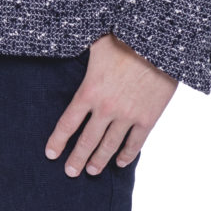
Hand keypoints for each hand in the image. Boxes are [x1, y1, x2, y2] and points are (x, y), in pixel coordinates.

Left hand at [46, 33, 177, 174]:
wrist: (159, 44)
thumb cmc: (125, 37)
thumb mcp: (94, 43)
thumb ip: (77, 51)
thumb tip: (62, 44)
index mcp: (89, 91)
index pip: (67, 124)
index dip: (58, 141)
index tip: (51, 154)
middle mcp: (106, 108)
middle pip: (86, 141)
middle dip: (76, 159)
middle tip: (70, 172)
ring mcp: (128, 116)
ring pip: (109, 146)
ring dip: (99, 161)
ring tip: (92, 171)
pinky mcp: (148, 118)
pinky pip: (135, 143)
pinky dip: (127, 155)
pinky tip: (120, 162)